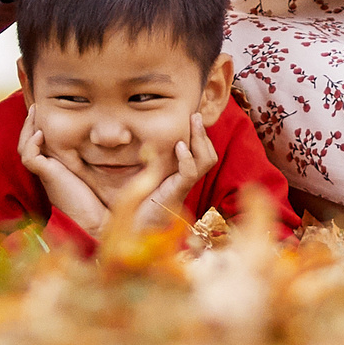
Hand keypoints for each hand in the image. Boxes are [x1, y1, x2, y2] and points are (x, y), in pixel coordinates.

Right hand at [17, 107, 108, 232]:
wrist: (96, 221)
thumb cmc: (98, 199)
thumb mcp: (92, 170)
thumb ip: (90, 155)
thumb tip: (107, 137)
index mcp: (54, 167)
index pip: (38, 143)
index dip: (38, 126)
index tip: (46, 110)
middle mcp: (46, 169)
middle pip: (27, 141)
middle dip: (30, 122)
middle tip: (37, 106)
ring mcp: (44, 173)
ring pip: (24, 146)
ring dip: (28, 127)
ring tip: (36, 111)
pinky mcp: (45, 176)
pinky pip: (29, 157)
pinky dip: (32, 143)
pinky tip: (40, 133)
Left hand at [124, 112, 216, 234]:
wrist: (134, 229)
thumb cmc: (136, 203)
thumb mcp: (144, 174)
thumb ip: (147, 159)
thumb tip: (141, 137)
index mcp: (181, 174)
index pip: (201, 151)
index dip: (200, 134)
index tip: (192, 115)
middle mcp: (187, 180)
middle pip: (209, 154)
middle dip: (203, 133)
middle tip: (195, 115)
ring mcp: (183, 186)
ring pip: (206, 160)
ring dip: (200, 140)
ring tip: (192, 123)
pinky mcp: (176, 192)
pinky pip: (190, 173)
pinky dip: (187, 158)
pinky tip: (179, 146)